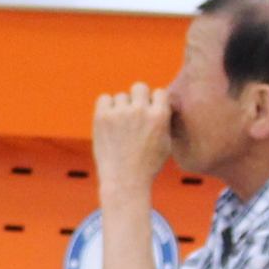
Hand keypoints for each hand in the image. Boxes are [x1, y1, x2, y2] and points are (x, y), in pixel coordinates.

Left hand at [93, 84, 175, 200]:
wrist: (124, 182)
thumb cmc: (147, 165)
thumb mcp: (166, 143)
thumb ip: (165, 120)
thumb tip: (163, 101)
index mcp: (160, 116)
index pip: (159, 92)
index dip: (154, 102)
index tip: (150, 113)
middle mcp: (140, 111)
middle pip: (139, 87)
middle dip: (138, 98)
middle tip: (134, 115)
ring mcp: (120, 113)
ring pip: (121, 96)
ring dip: (121, 108)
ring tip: (121, 128)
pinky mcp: (102, 116)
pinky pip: (104, 98)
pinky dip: (106, 107)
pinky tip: (109, 122)